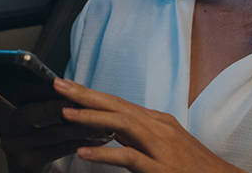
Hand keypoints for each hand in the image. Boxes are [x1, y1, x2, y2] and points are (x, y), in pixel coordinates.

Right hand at [0, 66, 108, 172]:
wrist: (32, 170)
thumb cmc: (35, 133)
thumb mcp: (29, 113)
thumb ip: (34, 96)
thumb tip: (58, 82)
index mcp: (2, 110)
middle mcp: (3, 128)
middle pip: (28, 114)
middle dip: (54, 107)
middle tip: (73, 103)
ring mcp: (14, 147)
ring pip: (49, 133)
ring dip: (77, 126)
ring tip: (97, 120)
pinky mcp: (27, 162)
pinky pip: (57, 150)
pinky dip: (78, 142)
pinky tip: (94, 138)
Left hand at [54, 78, 246, 172]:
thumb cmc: (193, 168)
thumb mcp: (164, 146)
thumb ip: (137, 137)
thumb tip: (109, 131)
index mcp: (156, 122)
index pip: (117, 102)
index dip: (91, 94)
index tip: (68, 86)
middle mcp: (157, 127)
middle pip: (116, 105)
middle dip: (85, 95)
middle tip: (58, 85)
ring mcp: (160, 147)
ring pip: (121, 124)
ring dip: (91, 118)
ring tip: (65, 113)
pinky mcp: (161, 168)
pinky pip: (129, 158)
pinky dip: (105, 154)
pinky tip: (84, 154)